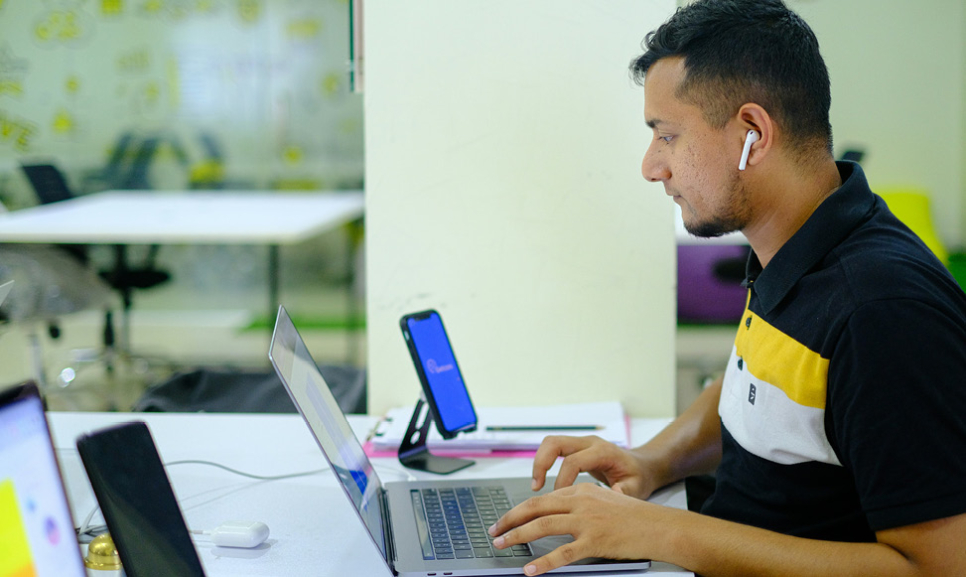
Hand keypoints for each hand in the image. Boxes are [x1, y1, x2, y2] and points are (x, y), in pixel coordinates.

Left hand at [488, 483, 673, 574]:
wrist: (660, 526)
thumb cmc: (634, 518)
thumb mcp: (603, 501)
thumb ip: (579, 505)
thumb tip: (555, 515)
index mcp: (581, 490)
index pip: (542, 498)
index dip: (519, 509)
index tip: (506, 519)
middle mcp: (581, 501)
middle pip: (535, 507)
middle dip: (510, 519)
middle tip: (494, 530)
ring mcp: (587, 521)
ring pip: (543, 526)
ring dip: (518, 536)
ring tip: (502, 545)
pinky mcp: (595, 541)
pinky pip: (563, 553)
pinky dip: (543, 562)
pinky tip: (531, 570)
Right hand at [531, 435, 665, 499]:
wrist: (641, 466)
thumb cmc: (638, 478)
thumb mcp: (637, 488)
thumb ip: (626, 492)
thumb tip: (614, 493)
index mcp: (603, 452)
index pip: (573, 461)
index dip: (561, 480)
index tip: (558, 500)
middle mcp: (590, 442)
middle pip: (555, 442)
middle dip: (541, 463)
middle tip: (536, 487)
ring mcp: (582, 442)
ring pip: (550, 442)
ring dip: (539, 462)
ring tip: (537, 485)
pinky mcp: (576, 447)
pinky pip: (554, 449)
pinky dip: (544, 462)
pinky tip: (543, 482)